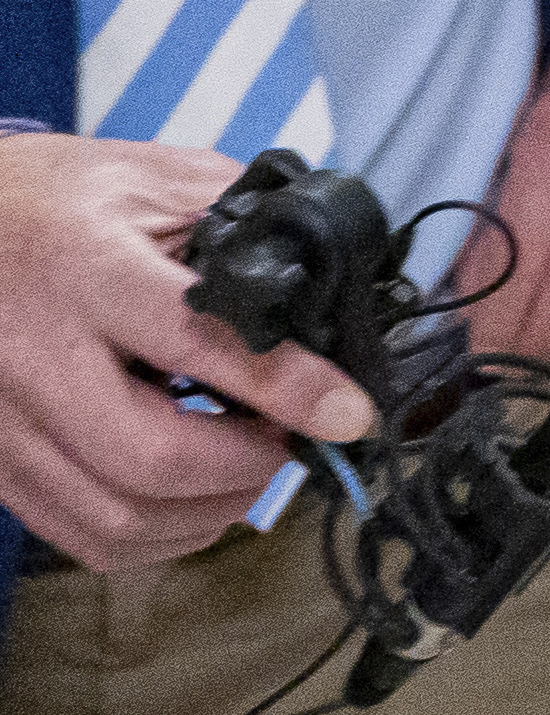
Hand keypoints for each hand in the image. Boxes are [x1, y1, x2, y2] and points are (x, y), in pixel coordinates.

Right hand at [0, 132, 375, 566]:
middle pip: (150, 458)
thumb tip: (322, 285)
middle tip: (292, 441)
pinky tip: (195, 501)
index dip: (286, 386)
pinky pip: (79, 533)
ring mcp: (3, 420)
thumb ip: (235, 223)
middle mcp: (34, 355)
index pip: (196, 342)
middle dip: (247, 466)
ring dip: (209, 511)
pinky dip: (156, 537)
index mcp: (84, 269)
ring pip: (116, 515)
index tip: (349, 412)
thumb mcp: (145, 177)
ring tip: (252, 469)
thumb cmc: (47, 198)